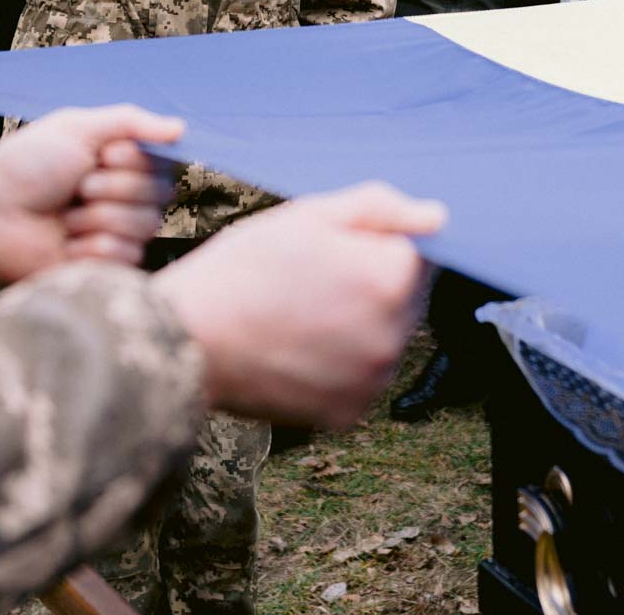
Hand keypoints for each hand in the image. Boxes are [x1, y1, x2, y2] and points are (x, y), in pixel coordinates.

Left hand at [0, 105, 183, 300]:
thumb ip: (130, 122)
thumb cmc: (25, 168)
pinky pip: (125, 256)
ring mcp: (118, 232)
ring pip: (144, 226)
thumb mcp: (75, 128)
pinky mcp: (107, 265)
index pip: (164, 162)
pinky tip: (65, 243)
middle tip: (75, 188)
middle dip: (111, 189)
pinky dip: (90, 248)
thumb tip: (181, 127)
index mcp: (122, 161)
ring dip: (96, 219)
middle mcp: (126, 196)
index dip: (132, 161)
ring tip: (64, 218)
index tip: (98, 156)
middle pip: (159, 195)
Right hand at [152, 183, 446, 428]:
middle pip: (403, 299)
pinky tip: (294, 350)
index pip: (413, 252)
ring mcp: (374, 380)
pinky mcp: (349, 414)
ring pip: (382, 339)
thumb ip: (380, 209)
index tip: (325, 253)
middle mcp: (397, 335)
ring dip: (356, 326)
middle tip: (304, 283)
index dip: (369, 245)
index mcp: (394, 278)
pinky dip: (337, 365)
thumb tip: (437, 217)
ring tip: (294, 317)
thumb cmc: (243, 267)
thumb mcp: (308, 216)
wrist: (186, 340)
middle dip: (369, 286)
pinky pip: (358, 379)